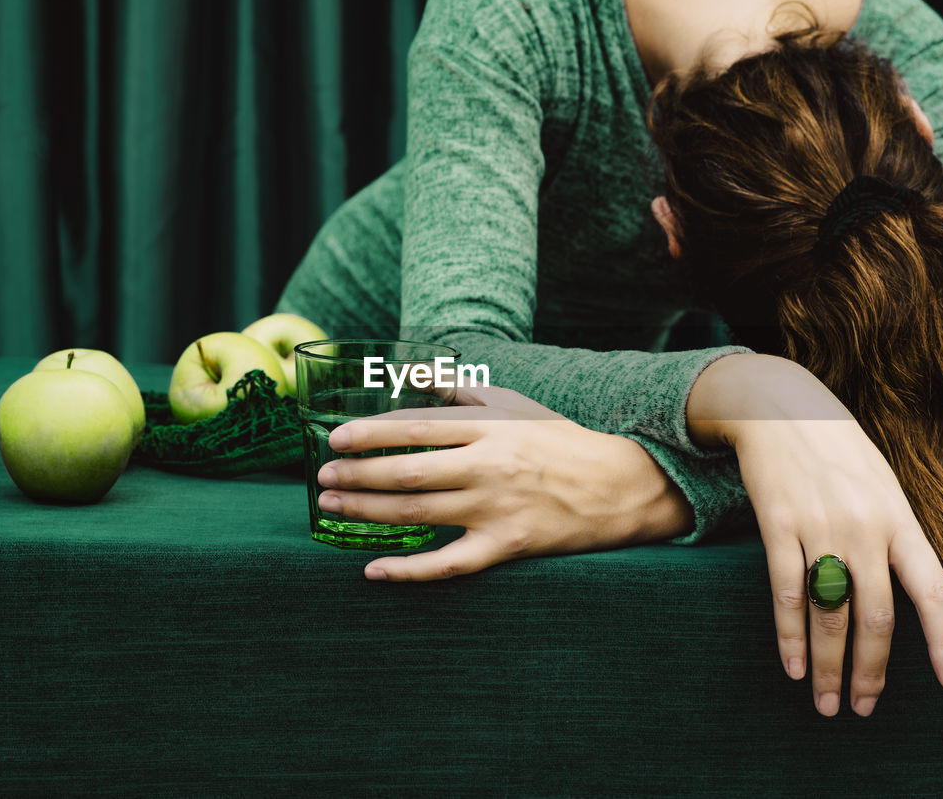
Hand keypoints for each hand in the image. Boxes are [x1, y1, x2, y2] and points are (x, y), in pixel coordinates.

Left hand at [316, 386, 691, 580]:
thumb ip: (461, 391)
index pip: (415, 429)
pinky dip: (409, 571)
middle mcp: (489, 467)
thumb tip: (414, 372)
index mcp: (489, 429)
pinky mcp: (508, 547)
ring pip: (418, 514)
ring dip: (368, 513)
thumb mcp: (514, 405)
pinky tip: (374, 571)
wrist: (621, 486)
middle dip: (357, 477)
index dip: (369, 435)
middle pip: (408, 473)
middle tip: (322, 480)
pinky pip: (449, 565)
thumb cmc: (560, 443)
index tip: (334, 440)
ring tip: (333, 510)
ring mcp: (498, 510)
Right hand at [688, 353, 942, 716]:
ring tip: (827, 703)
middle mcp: (865, 526)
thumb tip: (941, 592)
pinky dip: (789, 636)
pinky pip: (786, 593)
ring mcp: (820, 525)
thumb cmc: (840, 452)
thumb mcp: (886, 487)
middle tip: (864, 709)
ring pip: (829, 613)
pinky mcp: (778, 524)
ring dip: (828, 666)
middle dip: (871, 672)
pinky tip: (792, 666)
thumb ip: (908, 540)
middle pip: (876, 617)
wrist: (781, 407)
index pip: (933, 591)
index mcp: (900, 520)